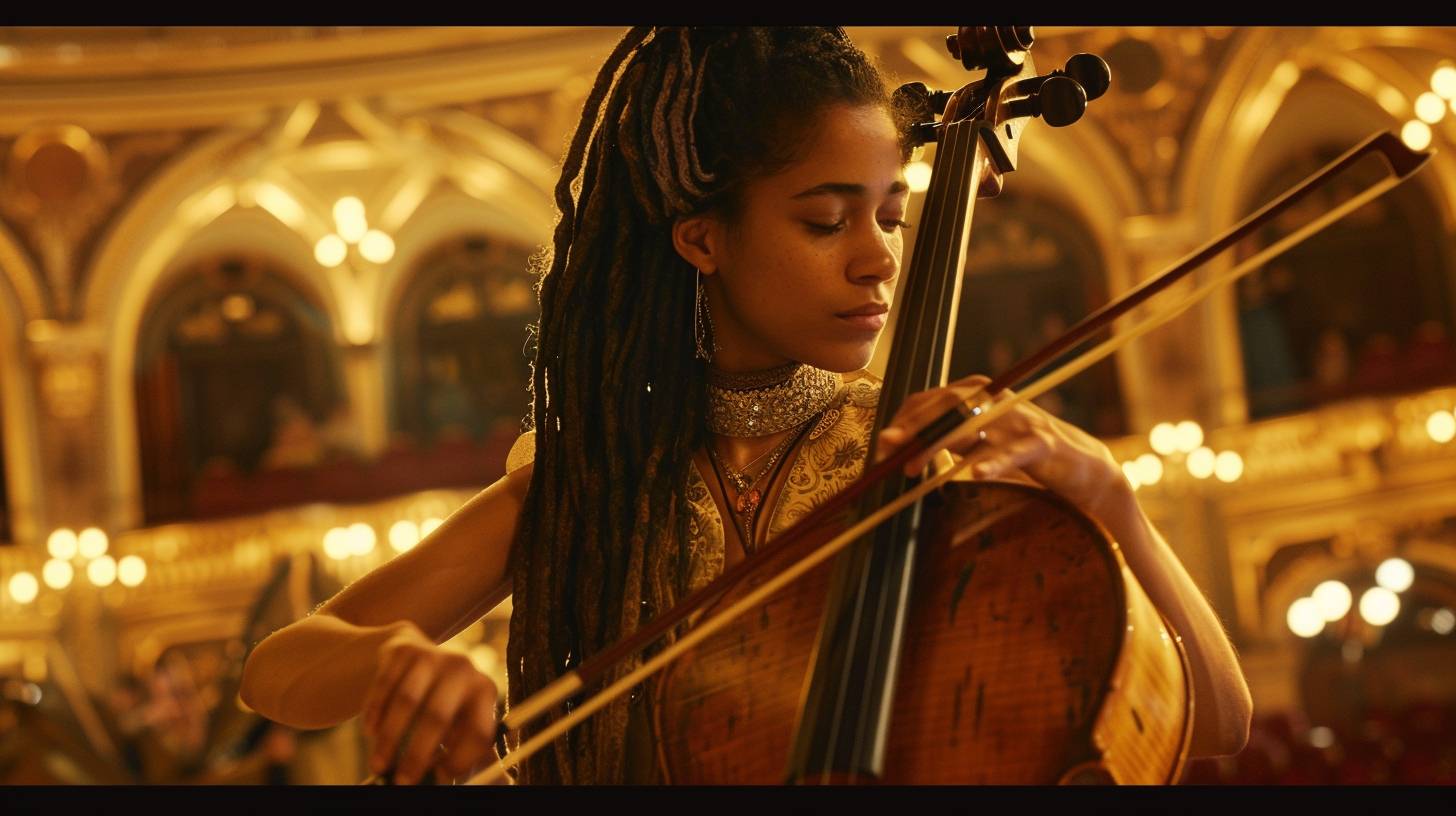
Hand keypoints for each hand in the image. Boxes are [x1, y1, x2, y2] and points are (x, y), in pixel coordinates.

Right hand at [362, 622, 499, 784]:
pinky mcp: (403, 650)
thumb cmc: (443, 702)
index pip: (479, 731)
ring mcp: (432, 656)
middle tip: (401, 782)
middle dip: (417, 755)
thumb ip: (469, 751)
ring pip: (406, 703)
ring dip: (389, 740)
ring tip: (379, 764)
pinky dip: (375, 715)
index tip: (440, 778)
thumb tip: (493, 785)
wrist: (416, 654)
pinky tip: (371, 734)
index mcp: (484, 691)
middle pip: (438, 717)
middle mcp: (463, 669)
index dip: (460, 760)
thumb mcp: (461, 720)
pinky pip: (384, 687)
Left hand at [874, 374, 1132, 523]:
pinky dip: (990, 464)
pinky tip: (971, 475)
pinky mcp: (1041, 444)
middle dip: (912, 429)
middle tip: (887, 452)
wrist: (1079, 465)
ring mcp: (1018, 420)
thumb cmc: (1019, 451)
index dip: (903, 421)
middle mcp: (995, 400)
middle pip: (945, 407)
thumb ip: (944, 439)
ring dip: (937, 448)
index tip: (882, 444)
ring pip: (971, 427)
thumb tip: (898, 448)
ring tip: (914, 468)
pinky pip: (1011, 453)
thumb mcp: (976, 441)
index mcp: (977, 394)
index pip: (931, 400)